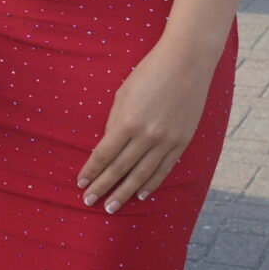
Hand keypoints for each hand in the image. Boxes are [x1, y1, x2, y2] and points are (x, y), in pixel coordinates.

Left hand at [77, 39, 215, 212]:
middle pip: (119, 169)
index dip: (91, 171)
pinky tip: (140, 194)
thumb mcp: (123, 95)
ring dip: (125, 193)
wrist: (187, 62)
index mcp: (127, 121)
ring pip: (141, 175)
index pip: (103, 155)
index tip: (81, 183)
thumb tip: (107, 149)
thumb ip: (114, 123)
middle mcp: (147, 135)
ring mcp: (167, 140)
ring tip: (112, 207)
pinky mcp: (182, 141)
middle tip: (89, 202)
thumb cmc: (149, 73)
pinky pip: (163, 169)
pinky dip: (151, 184)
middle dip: (102, 187)